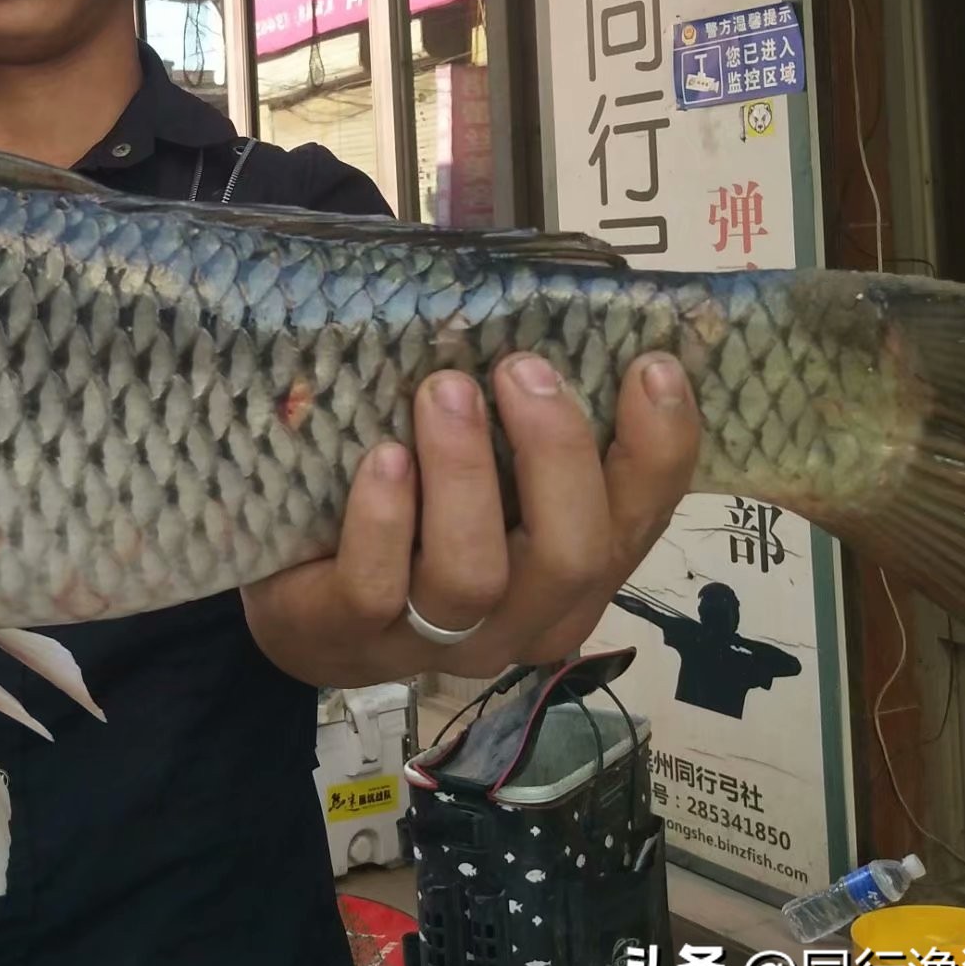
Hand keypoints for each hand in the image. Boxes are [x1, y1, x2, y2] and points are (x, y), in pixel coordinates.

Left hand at [240, 351, 699, 687]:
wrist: (304, 612)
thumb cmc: (417, 519)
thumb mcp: (487, 478)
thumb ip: (525, 432)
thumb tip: (547, 325)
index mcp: (572, 578)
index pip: (640, 522)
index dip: (660, 449)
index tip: (652, 366)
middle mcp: (520, 619)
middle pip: (575, 556)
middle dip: (557, 453)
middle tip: (519, 368)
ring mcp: (436, 640)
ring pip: (474, 574)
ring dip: (465, 474)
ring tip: (444, 390)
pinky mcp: (352, 634)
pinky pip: (377, 588)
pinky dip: (384, 520)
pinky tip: (383, 459)